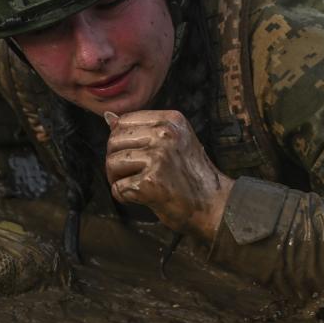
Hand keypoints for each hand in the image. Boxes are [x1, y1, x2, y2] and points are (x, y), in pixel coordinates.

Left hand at [104, 110, 234, 240]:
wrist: (215, 204)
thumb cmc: (193, 176)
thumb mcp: (175, 142)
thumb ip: (144, 130)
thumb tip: (109, 118)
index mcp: (171, 121)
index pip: (125, 120)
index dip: (121, 141)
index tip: (132, 156)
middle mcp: (164, 135)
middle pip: (114, 140)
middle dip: (115, 160)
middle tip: (128, 175)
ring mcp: (158, 158)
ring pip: (112, 162)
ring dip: (116, 179)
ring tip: (133, 186)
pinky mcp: (150, 183)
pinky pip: (118, 188)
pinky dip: (123, 197)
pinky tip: (139, 198)